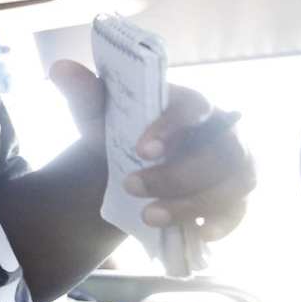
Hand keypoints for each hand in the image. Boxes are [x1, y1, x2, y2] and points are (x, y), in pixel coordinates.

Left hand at [51, 60, 255, 241]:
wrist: (136, 159)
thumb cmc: (125, 128)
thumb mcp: (101, 112)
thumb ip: (85, 92)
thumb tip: (60, 68)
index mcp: (191, 104)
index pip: (191, 108)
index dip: (171, 128)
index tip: (141, 149)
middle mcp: (222, 132)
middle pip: (217, 154)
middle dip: (176, 176)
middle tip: (130, 186)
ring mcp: (234, 165)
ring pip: (231, 185)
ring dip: (192, 203)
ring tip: (149, 217)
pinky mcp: (235, 195)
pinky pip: (239, 211)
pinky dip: (223, 223)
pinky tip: (198, 233)